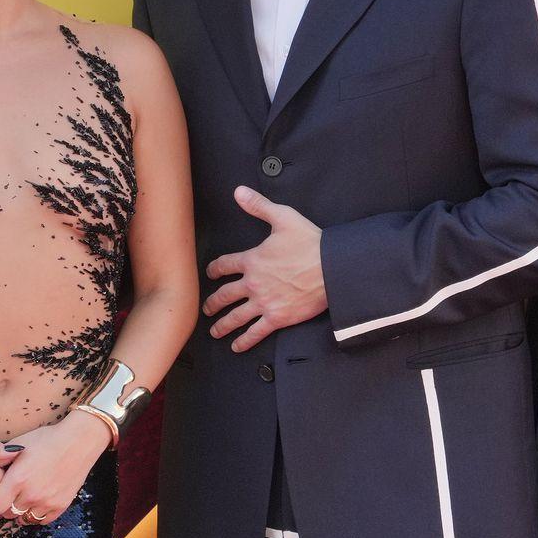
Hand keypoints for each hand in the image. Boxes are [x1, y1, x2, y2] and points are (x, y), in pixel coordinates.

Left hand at [0, 412, 108, 523]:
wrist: (78, 442)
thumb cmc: (46, 440)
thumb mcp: (19, 445)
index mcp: (18, 479)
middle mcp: (31, 494)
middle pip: (8, 514)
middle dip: (6, 505)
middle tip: (12, 493)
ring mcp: (47, 502)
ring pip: (24, 519)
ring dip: (21, 510)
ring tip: (25, 496)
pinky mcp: (60, 506)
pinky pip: (41, 521)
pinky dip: (37, 513)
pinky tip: (38, 500)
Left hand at [203, 185, 327, 351]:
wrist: (332, 268)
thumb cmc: (310, 243)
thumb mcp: (283, 217)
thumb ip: (259, 206)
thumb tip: (239, 192)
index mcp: (252, 260)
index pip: (224, 265)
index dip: (214, 270)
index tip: (210, 274)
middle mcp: (253, 284)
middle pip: (224, 295)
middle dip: (212, 303)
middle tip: (206, 308)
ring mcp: (264, 303)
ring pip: (236, 317)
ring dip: (222, 325)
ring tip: (214, 331)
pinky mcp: (278, 318)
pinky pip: (256, 332)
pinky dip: (244, 341)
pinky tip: (236, 346)